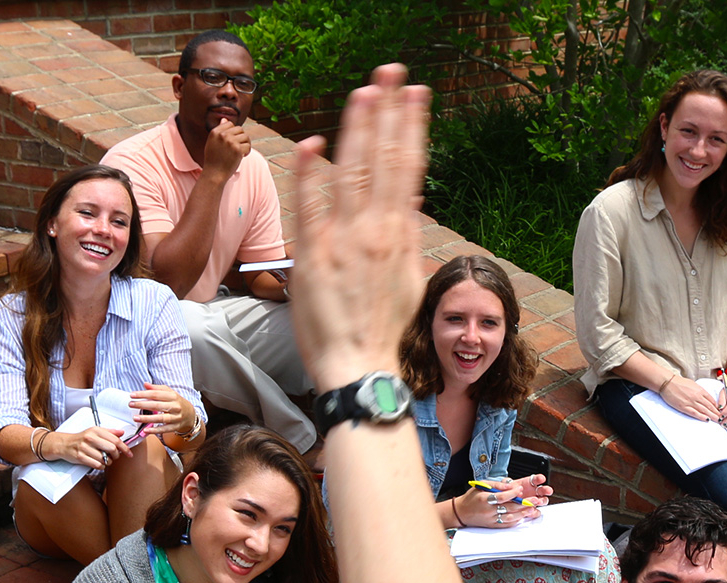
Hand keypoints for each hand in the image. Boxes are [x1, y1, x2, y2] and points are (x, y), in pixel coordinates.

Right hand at [49, 425, 130, 470]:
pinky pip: (97, 465)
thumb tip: (122, 433)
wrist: (64, 444)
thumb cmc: (81, 439)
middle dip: (116, 455)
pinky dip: (101, 466)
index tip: (128, 453)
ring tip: (104, 459)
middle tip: (114, 456)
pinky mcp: (80, 457)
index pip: (115, 439)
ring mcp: (84, 448)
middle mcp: (90, 438)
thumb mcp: (94, 432)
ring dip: (108, 462)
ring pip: (105, 459)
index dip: (124, 448)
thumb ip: (109, 432)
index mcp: (96, 430)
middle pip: (112, 449)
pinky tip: (98, 462)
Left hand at [131, 383, 194, 437]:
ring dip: (147, 418)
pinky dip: (155, 430)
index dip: (143, 394)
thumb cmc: (176, 402)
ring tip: (135, 417)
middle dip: (142, 405)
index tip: (132, 395)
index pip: (156, 394)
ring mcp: (176, 418)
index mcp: (173, 396)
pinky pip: (164, 429)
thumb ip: (157, 389)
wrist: (190, 415)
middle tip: (131, 404)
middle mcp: (175, 407)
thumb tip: (145, 384)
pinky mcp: (175, 427)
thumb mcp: (169, 393)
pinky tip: (145, 430)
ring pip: (160, 418)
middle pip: (157, 405)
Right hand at [204, 118, 251, 181]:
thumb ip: (219, 131)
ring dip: (245, 144)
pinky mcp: (238, 149)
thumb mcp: (212, 143)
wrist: (214, 174)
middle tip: (238, 147)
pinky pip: (248, 146)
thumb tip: (224, 119)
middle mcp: (222, 135)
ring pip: (245, 137)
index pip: (229, 123)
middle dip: (241, 138)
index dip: (233, 132)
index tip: (231, 141)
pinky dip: (247, 152)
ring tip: (241, 152)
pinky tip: (242, 156)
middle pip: (240, 129)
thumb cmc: (214, 159)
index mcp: (215, 132)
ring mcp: (230, 142)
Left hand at [292, 66, 430, 393]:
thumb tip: (411, 209)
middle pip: (384, 159)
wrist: (361, 367)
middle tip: (391, 71)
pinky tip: (313, 144)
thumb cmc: (381, 330)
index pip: (408, 167)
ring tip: (364, 92)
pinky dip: (311, 174)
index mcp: (400, 234)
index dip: (410, 126)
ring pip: (353, 173)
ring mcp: (345, 241)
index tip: (415, 94)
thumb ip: (404, 239)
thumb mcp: (406, 278)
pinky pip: (311, 207)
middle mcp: (376, 231)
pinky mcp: (314, 256)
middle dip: (388, 111)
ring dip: (358, 130)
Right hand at [453, 476, 548, 528]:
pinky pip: (506, 524)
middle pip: (508, 507)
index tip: (520, 489)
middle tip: (534, 500)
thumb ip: (496, 484)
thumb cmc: (471, 497)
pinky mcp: (492, 525)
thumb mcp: (481, 485)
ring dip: (522, 513)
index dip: (512, 493)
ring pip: (510, 517)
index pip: (501, 496)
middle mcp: (488, 510)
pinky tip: (523, 516)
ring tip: (532, 509)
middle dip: (523, 503)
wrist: (461, 513)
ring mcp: (491, 519)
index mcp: (484, 499)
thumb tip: (511, 484)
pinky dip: (516, 520)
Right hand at [660, 374, 721, 422]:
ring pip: (704, 410)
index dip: (717, 406)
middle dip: (717, 413)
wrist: (668, 383)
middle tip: (722, 418)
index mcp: (700, 390)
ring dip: (712, 416)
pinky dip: (701, 417)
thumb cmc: (679, 382)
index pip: (711, 400)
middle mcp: (697, 396)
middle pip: (710, 406)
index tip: (721, 411)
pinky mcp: (683, 407)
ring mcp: (690, 402)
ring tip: (717, 420)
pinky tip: (706, 419)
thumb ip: (700, 391)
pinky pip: (694, 413)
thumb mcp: (693, 384)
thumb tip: (705, 397)